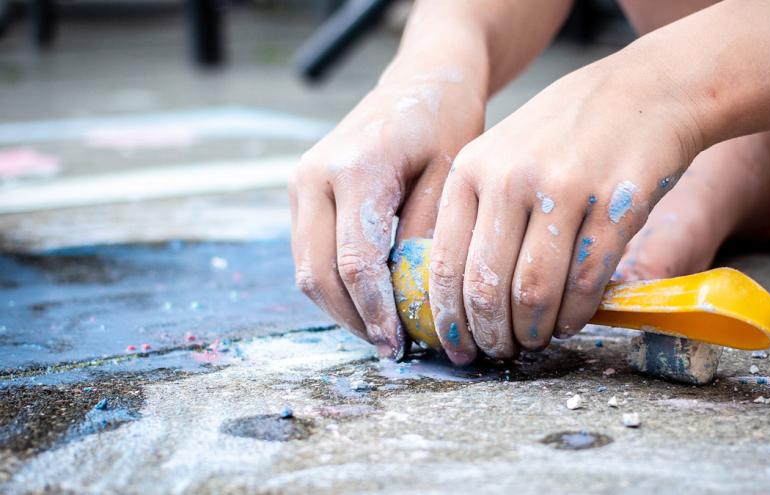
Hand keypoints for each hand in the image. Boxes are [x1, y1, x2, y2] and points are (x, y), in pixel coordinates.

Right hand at [289, 74, 484, 358]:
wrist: (420, 82)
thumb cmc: (446, 125)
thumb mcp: (452, 177)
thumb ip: (428, 236)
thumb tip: (415, 303)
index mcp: (355, 169)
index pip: (355, 262)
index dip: (376, 311)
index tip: (399, 345)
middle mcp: (315, 176)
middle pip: (318, 274)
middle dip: (353, 320)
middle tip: (391, 349)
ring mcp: (300, 183)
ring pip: (306, 269)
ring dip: (341, 308)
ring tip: (381, 333)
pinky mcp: (300, 192)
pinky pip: (308, 253)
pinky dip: (334, 285)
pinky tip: (368, 302)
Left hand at [429, 56, 702, 363]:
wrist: (645, 92)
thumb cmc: (566, 133)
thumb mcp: (503, 154)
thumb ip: (477, 212)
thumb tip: (459, 295)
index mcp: (471, 169)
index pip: (446, 264)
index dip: (449, 318)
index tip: (456, 346)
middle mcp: (510, 178)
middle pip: (486, 286)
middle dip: (491, 334)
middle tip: (499, 352)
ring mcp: (563, 189)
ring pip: (534, 290)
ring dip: (532, 330)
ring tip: (535, 340)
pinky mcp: (614, 204)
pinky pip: (585, 280)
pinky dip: (575, 314)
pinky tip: (572, 321)